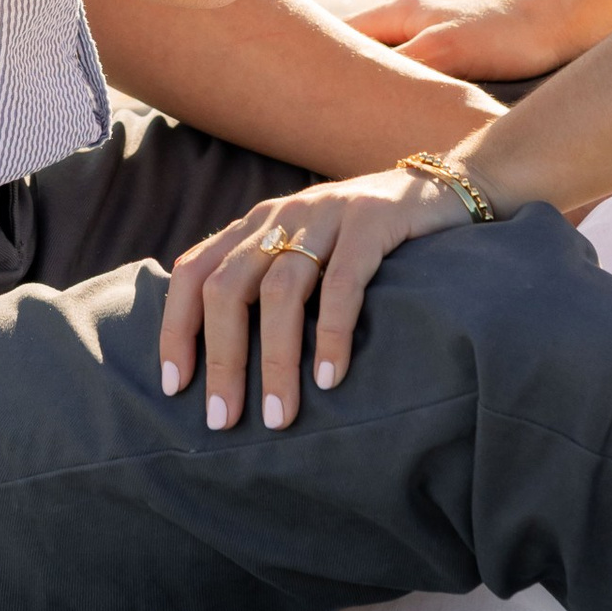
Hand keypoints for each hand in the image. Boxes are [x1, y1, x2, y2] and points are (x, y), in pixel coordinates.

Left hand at [157, 162, 476, 429]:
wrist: (437, 190)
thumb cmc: (362, 242)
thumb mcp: (303, 254)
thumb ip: (266, 287)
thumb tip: (221, 368)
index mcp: (254, 226)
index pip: (193, 273)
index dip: (176, 328)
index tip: (174, 388)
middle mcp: (280, 216)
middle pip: (228, 288)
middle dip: (220, 359)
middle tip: (223, 419)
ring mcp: (325, 214)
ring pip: (281, 290)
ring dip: (273, 359)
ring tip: (279, 415)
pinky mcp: (372, 221)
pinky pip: (343, 282)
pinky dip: (331, 332)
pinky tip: (330, 377)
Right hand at [350, 0, 593, 82]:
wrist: (577, 14)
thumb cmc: (509, 36)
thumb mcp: (442, 52)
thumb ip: (396, 63)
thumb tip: (350, 81)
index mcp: (409, 6)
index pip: (351, 30)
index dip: (329, 53)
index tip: (309, 80)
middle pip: (384, 32)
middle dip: (368, 59)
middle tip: (351, 96)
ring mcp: (463, 1)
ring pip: (422, 32)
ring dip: (410, 57)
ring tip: (405, 90)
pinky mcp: (496, 10)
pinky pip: (458, 34)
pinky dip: (448, 53)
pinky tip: (461, 72)